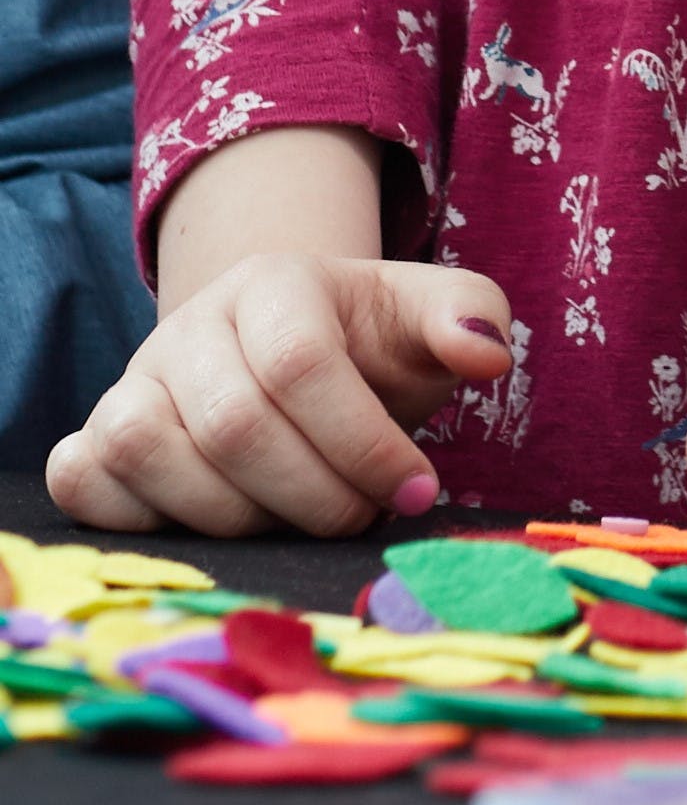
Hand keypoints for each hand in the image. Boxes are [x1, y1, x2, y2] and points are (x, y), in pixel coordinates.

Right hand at [46, 253, 511, 536]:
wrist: (304, 352)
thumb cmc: (376, 347)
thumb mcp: (433, 319)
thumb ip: (471, 317)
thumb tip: (486, 353)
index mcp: (274, 283)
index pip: (302, 366)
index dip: (366, 445)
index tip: (418, 491)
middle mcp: (189, 325)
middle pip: (234, 427)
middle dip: (317, 496)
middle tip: (363, 515)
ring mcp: (132, 381)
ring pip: (152, 458)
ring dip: (245, 518)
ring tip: (301, 517)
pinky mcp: (97, 436)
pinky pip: (82, 480)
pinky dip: (141, 517)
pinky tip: (218, 521)